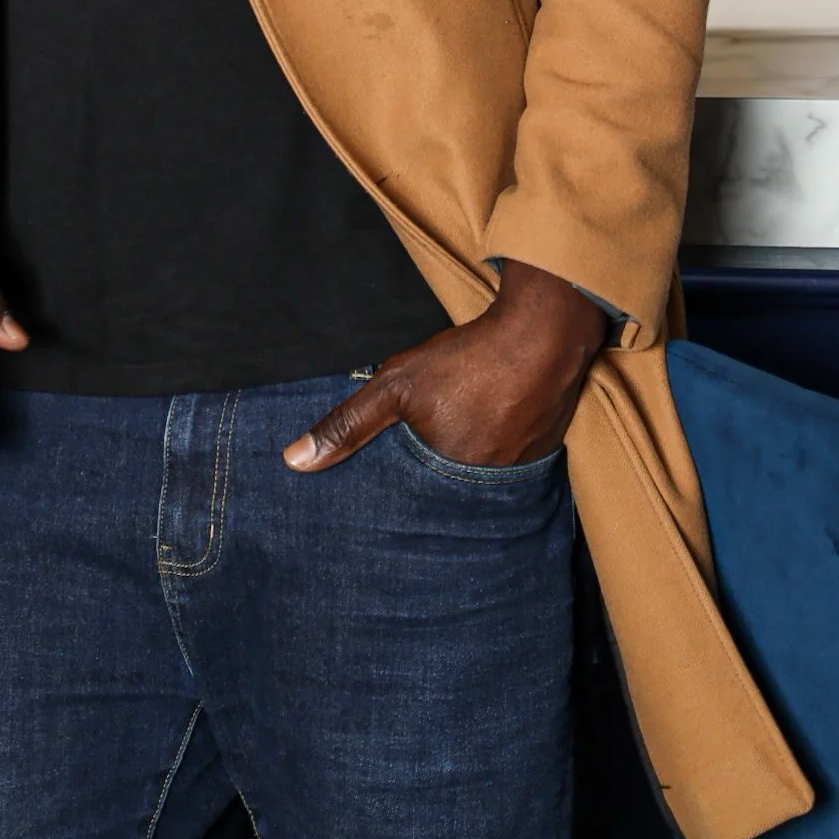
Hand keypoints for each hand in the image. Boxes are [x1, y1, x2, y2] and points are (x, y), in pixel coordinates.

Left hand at [283, 259, 606, 473]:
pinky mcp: (541, 452)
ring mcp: (519, 472)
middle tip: (422, 449)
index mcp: (449, 483)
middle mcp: (487, 490)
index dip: (395, 492)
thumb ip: (347, 425)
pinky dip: (494, 446)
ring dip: (464, 461)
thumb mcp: (396, 386)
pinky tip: (485, 422)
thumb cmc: (467, 361)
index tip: (382, 486)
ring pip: (478, 476)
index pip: (412, 504)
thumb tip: (295, 462)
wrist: (543, 334)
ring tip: (454, 436)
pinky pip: (507, 460)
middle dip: (429, 480)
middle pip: (446, 492)